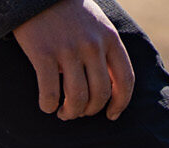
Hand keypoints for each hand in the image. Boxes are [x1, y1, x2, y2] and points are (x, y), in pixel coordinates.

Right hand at [14, 0, 134, 120]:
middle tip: (80, 112)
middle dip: (90, 111)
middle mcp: (91, 44)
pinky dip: (48, 105)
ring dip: (71, 113)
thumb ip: (106, 51)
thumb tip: (112, 90)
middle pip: (100, 94)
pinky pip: (50, 92)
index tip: (111, 115)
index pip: (125, 80)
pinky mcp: (43, 52)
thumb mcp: (96, 24)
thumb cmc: (67, 11)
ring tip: (64, 113)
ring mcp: (67, 48)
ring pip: (77, 98)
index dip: (120, 104)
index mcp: (109, 37)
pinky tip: (47, 106)